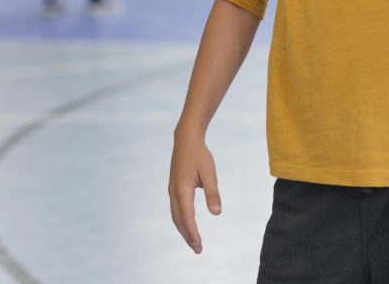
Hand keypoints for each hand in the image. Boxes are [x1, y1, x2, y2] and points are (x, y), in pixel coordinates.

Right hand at [168, 129, 221, 253]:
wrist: (186, 139)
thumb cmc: (199, 155)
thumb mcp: (210, 173)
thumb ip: (213, 193)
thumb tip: (217, 214)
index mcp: (182, 189)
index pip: (187, 217)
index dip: (192, 233)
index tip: (199, 246)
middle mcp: (174, 191)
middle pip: (178, 219)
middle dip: (187, 235)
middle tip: (198, 249)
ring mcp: (172, 189)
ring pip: (175, 215)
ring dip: (183, 229)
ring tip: (194, 241)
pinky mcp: (173, 187)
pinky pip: (175, 208)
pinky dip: (181, 220)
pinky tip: (189, 224)